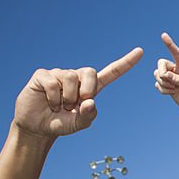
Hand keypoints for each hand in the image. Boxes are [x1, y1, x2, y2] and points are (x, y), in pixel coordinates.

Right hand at [14, 48, 142, 137]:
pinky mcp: (43, 75)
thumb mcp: (78, 124)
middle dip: (87, 90)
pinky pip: (53, 82)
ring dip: (66, 98)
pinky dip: (53, 97)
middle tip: (75, 104)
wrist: (37, 127)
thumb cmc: (61, 123)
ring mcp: (59, 74)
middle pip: (90, 71)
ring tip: (60, 106)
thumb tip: (90, 101)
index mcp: (91, 88)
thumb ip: (88, 116)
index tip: (140, 51)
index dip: (125, 63)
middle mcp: (76, 77)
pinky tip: (49, 103)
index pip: (111, 72)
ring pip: (71, 78)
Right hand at [154, 33, 178, 115]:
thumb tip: (165, 75)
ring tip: (174, 90)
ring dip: (163, 84)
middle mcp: (175, 69)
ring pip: (157, 74)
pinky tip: (171, 93)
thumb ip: (178, 80)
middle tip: (170, 84)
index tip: (163, 35)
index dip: (170, 44)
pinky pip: (156, 84)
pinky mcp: (165, 84)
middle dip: (162, 74)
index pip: (176, 53)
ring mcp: (170, 76)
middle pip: (160, 63)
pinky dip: (162, 90)